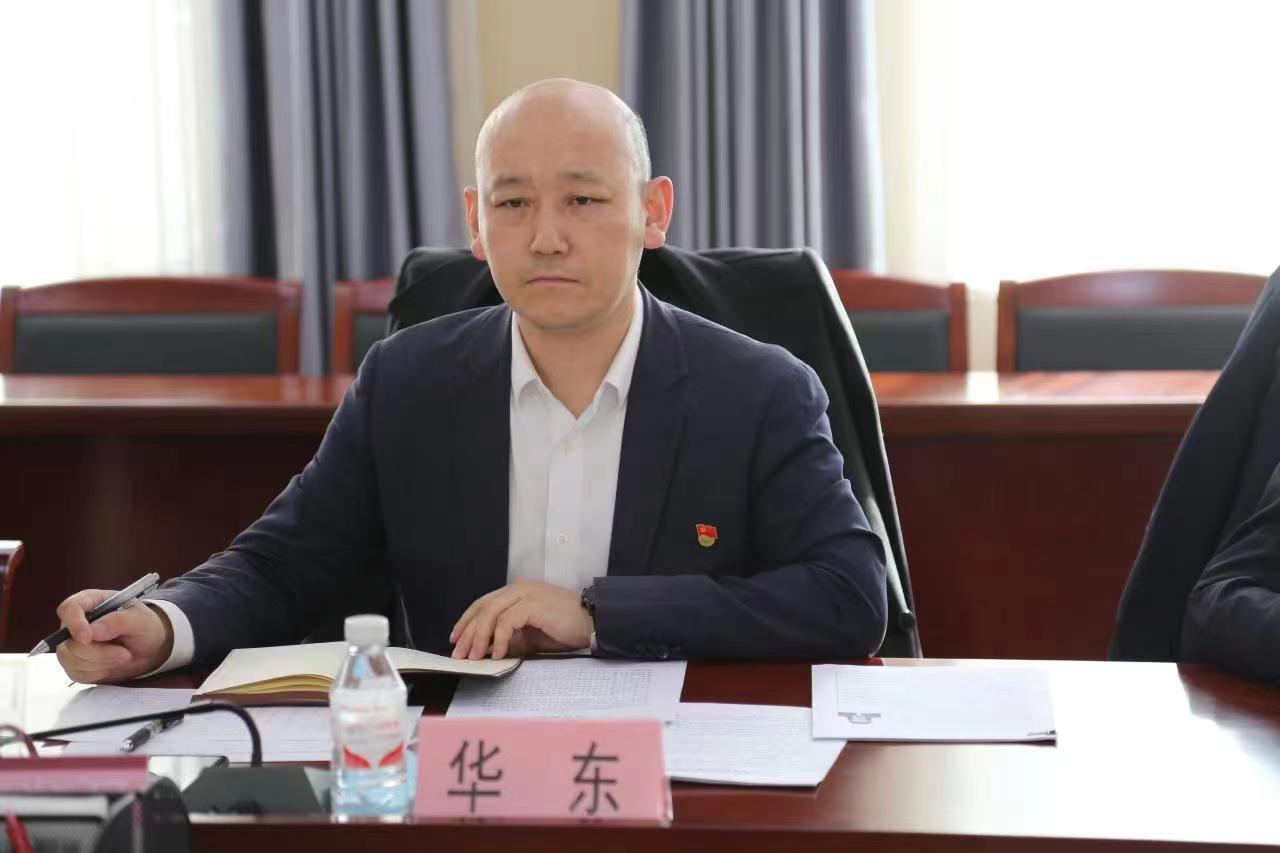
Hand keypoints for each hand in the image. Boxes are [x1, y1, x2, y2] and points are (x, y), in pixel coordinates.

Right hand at [54, 589, 173, 683]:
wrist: (150, 648)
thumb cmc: (144, 626)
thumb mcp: (140, 619)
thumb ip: (118, 621)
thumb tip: (93, 631)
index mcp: (90, 602)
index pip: (69, 609)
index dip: (74, 623)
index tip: (88, 638)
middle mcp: (76, 623)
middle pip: (69, 642)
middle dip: (99, 653)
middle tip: (125, 653)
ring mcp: (72, 644)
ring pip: (72, 660)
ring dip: (101, 663)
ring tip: (123, 656)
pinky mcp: (75, 663)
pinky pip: (76, 673)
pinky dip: (98, 673)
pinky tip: (112, 664)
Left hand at [450, 580, 592, 659]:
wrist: (592, 623)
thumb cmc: (564, 629)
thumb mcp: (530, 635)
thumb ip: (509, 638)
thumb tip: (485, 650)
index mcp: (516, 591)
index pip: (483, 604)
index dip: (466, 622)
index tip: (455, 640)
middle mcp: (518, 588)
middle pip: (482, 608)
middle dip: (468, 633)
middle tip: (459, 655)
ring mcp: (525, 593)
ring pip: (491, 614)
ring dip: (480, 638)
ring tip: (476, 658)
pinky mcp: (533, 604)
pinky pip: (507, 622)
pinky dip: (499, 639)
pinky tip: (498, 655)